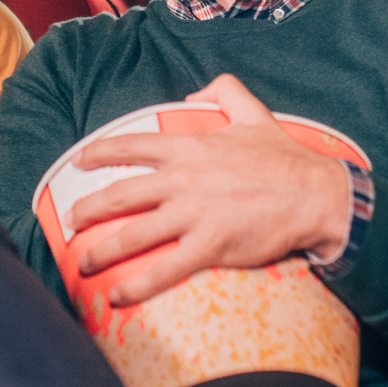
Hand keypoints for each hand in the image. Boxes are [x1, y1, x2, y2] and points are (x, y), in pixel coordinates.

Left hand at [67, 74, 350, 305]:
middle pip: (120, 195)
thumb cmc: (286, 158)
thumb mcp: (254, 112)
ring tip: (84, 262)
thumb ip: (224, 91)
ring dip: (102, 251)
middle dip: (87, 209)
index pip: (130, 146)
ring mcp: (194, 214)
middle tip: (71, 220)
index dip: (97, 153)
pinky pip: (163, 269)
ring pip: (133, 235)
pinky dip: (136, 285)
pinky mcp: (210, 246)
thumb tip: (196, 90)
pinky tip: (117, 296)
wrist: (316, 196)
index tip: (78, 162)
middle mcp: (183, 180)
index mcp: (189, 147)